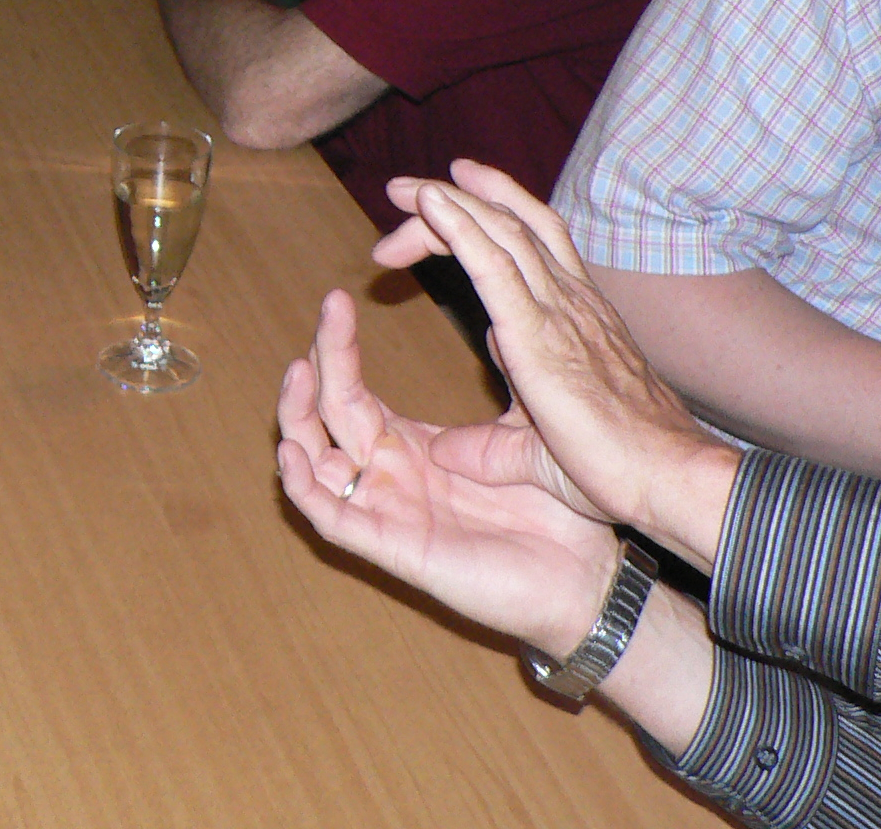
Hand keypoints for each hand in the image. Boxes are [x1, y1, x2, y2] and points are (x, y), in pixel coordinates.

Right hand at [277, 288, 620, 660]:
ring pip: (311, 460)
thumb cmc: (557, 515)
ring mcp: (384, 510)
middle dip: (319, 361)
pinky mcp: (392, 547)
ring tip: (299, 370)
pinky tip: (293, 451)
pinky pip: (329, 517)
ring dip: (295, 416)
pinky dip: (302, 486)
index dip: (339, 349)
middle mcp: (387, 475)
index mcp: (410, 448)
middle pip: (327, 413)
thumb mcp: (527, 433)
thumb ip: (508, 380)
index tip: (337, 299)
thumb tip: (496, 322)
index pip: (352, 392)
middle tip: (329, 309)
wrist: (587, 580)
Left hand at [374, 162, 737, 560]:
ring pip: (501, 232)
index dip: (477, 228)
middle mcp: (571, 301)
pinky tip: (430, 204)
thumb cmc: (621, 469)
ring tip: (402, 188)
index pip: (524, 250)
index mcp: (575, 318)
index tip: (433, 217)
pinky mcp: (540, 333)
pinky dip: (460, 228)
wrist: (668, 482)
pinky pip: (495, 265)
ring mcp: (560, 312)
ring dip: (448, 204)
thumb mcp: (537, 453)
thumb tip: (446, 453)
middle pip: (509, 227)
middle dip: (455, 201)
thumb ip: (490, 448)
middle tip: (404, 190)